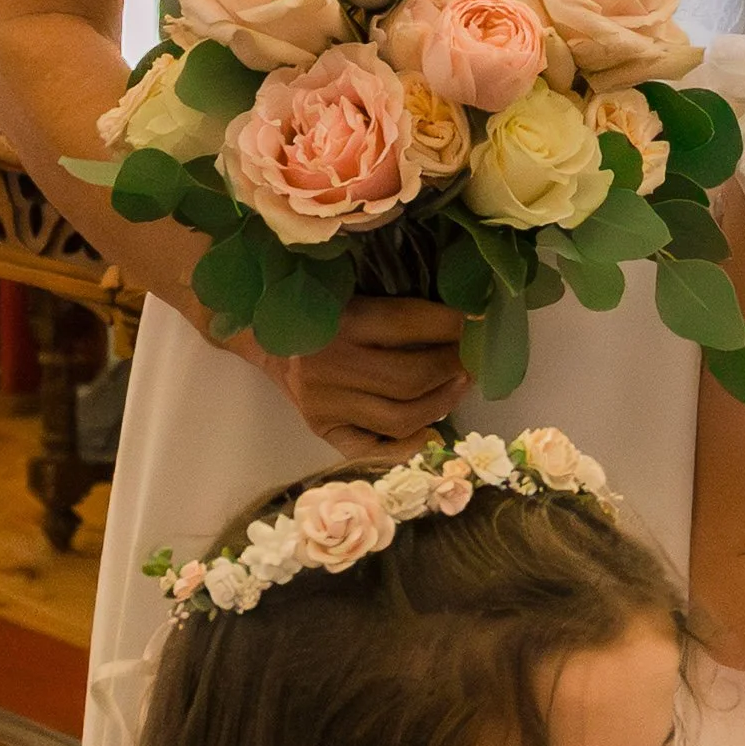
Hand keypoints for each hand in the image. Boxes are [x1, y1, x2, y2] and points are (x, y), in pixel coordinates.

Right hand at [231, 296, 468, 459]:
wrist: (265, 337)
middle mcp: (329, 363)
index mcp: (340, 318)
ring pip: (400, 417)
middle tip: (473, 359)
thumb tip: (469, 320)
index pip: (410, 323)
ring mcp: (324, 402)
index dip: (455, 325)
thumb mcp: (355, 296)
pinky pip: (372, 450)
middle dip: (454, 367)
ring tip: (460, 386)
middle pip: (411, 376)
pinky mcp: (320, 428)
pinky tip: (431, 432)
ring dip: (442, 403)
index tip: (479, 323)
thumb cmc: (322, 310)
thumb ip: (399, 310)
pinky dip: (408, 446)